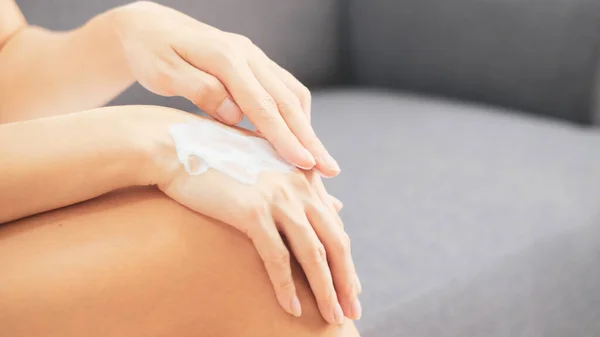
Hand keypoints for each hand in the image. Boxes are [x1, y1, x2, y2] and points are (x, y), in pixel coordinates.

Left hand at [110, 1, 340, 176]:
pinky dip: (294, 116)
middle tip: (331, 170)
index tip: (305, 164)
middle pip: (288, 101)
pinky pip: (284, 90)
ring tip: (319, 161)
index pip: (263, 105)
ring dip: (307, 128)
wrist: (150, 27)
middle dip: (310, 138)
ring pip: (292, 94)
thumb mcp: (163, 72)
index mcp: (226, 57)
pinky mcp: (254, 64)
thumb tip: (236, 114)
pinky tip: (296, 138)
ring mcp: (254, 58)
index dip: (285, 137)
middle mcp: (248, 55)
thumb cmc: (150, 53)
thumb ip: (201, 90)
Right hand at [138, 108, 360, 322]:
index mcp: (305, 176)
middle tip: (352, 311)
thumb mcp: (270, 168)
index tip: (349, 287)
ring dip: (325, 290)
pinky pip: (277, 258)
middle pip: (334, 242)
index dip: (344, 261)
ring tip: (332, 317)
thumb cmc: (221, 158)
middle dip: (345, 281)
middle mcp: (299, 186)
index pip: (335, 227)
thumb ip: (306, 189)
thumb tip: (338, 206)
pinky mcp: (253, 211)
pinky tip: (291, 308)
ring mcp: (278, 198)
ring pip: (312, 253)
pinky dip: (286, 287)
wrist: (177, 146)